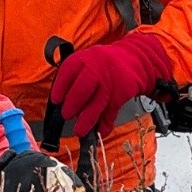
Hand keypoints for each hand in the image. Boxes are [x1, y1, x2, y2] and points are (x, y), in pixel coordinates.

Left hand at [49, 33, 170, 138]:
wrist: (135, 59)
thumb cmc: (103, 66)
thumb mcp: (88, 63)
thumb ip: (74, 80)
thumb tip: (61, 105)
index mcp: (84, 59)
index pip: (68, 71)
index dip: (60, 87)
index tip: (56, 101)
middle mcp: (96, 67)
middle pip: (82, 88)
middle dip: (72, 104)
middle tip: (66, 116)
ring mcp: (111, 80)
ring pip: (97, 102)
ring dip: (87, 119)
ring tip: (79, 131)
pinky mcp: (123, 91)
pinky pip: (112, 110)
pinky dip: (105, 124)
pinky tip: (100, 132)